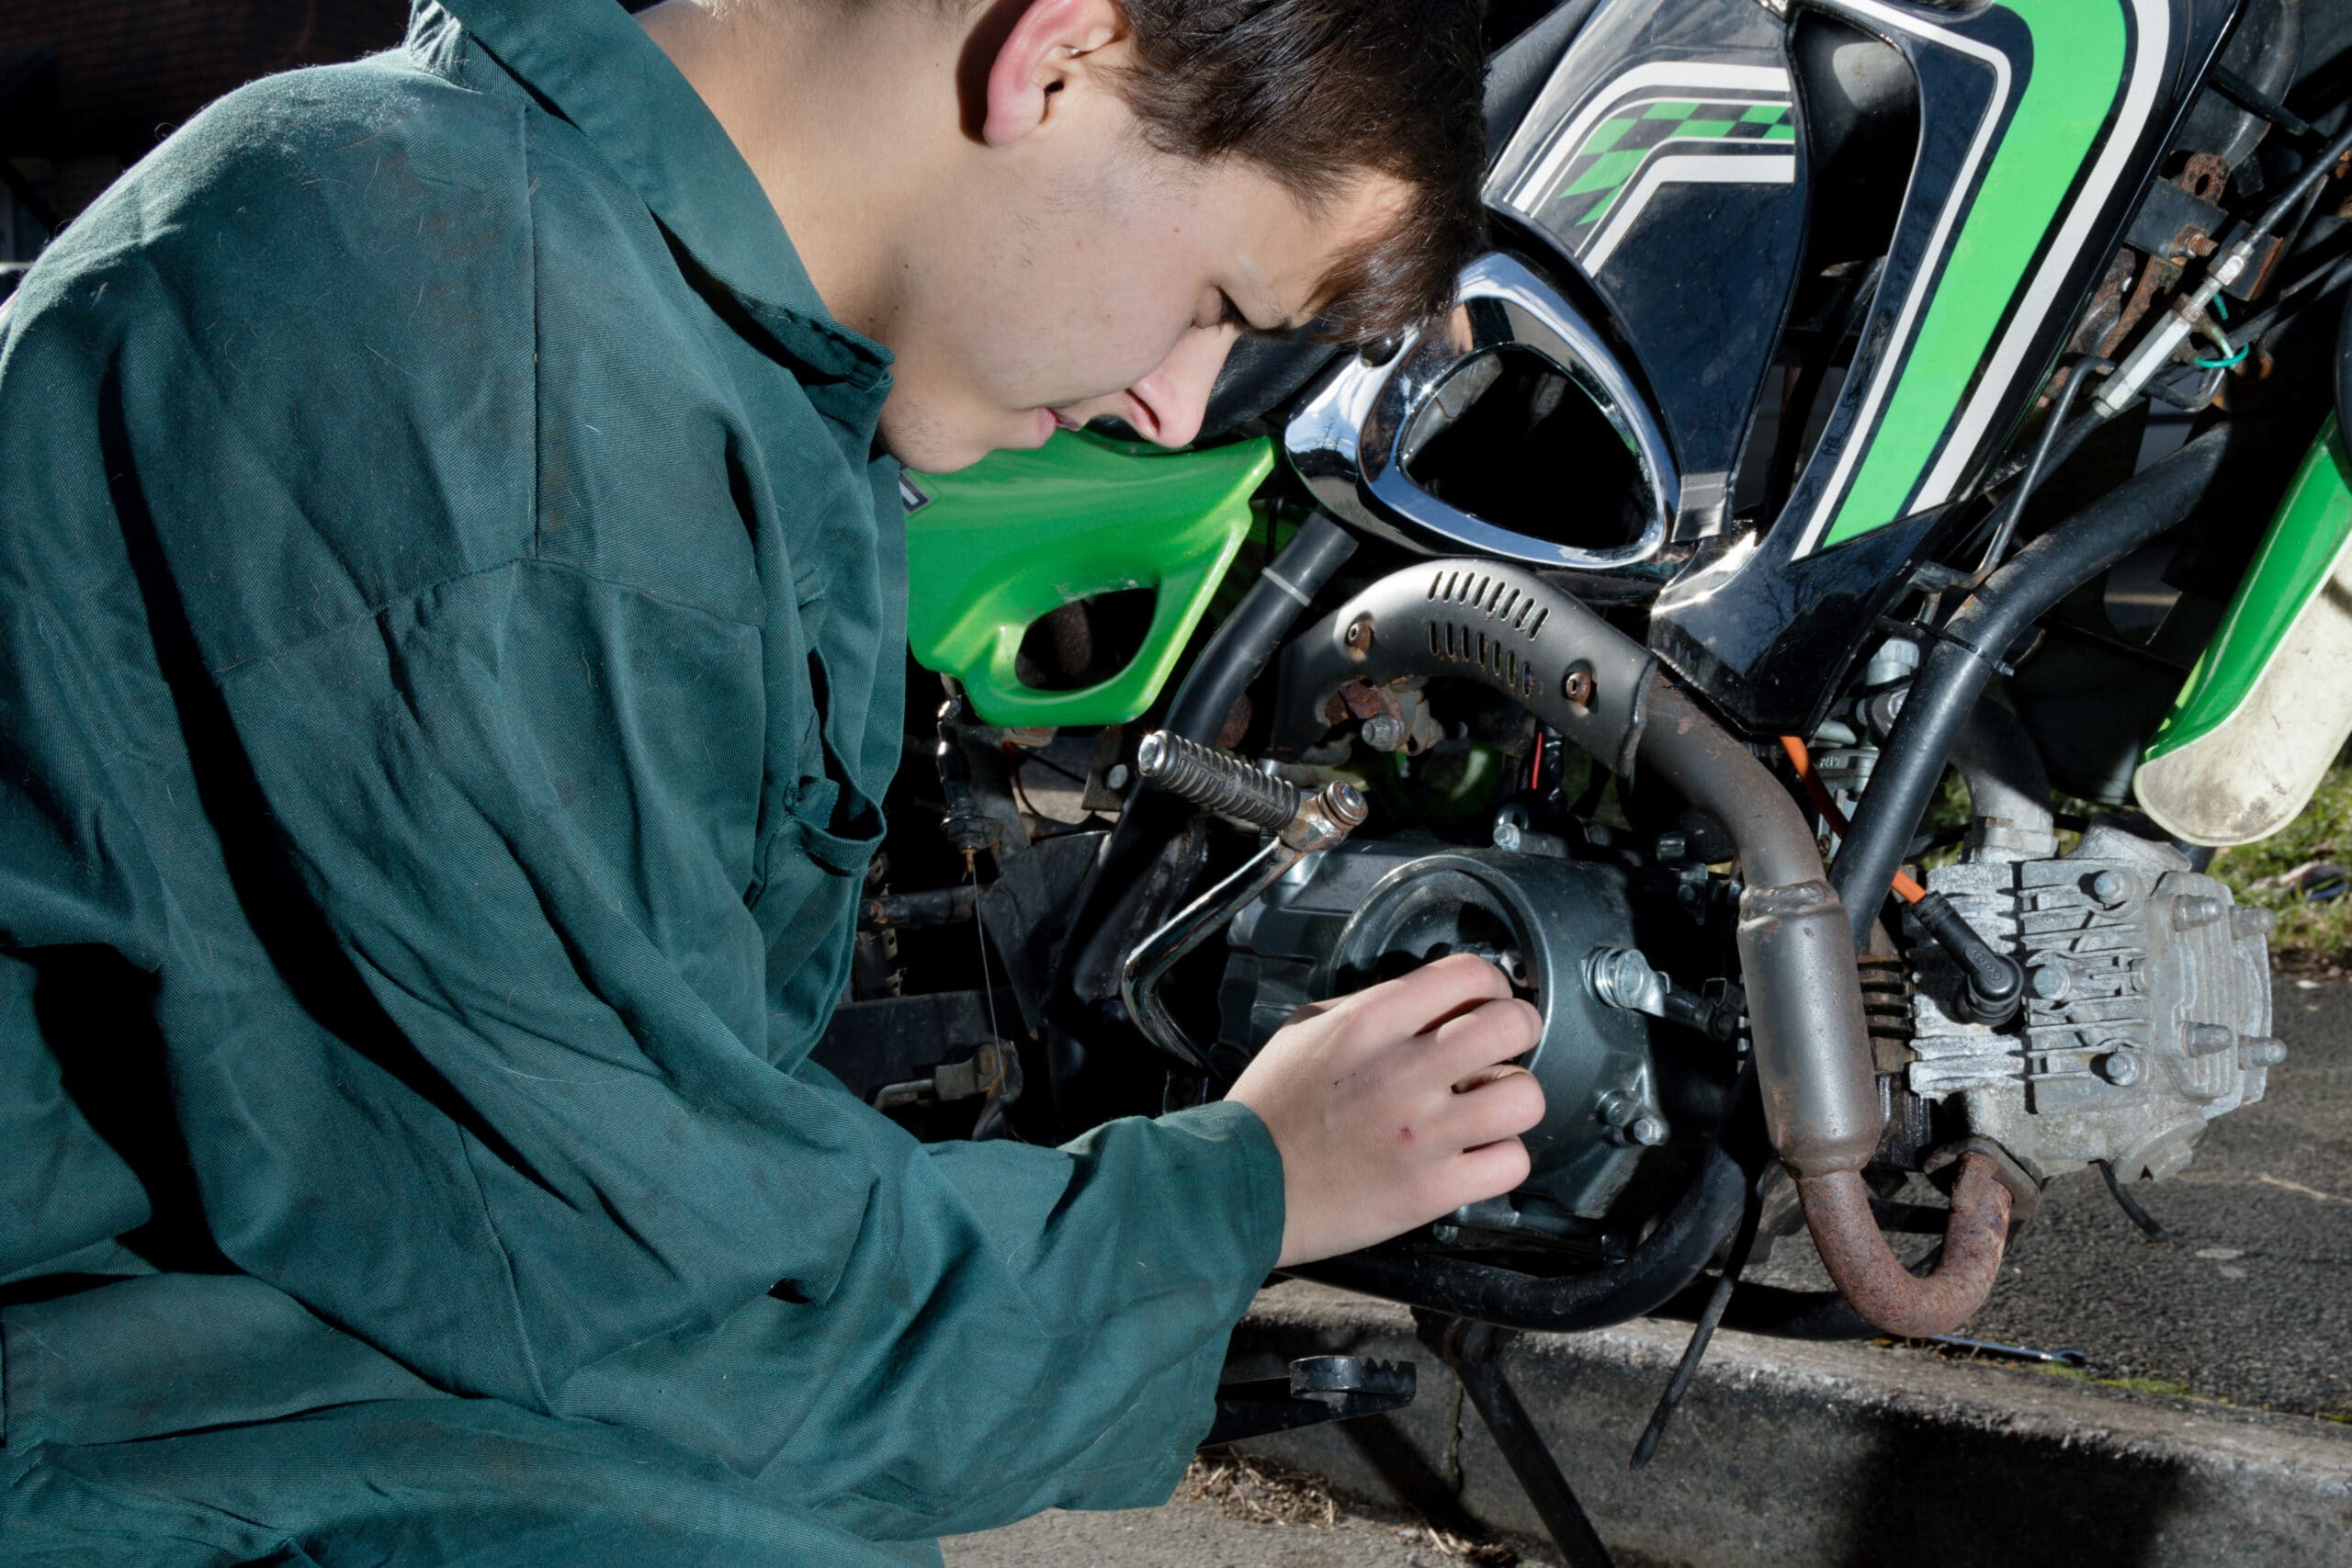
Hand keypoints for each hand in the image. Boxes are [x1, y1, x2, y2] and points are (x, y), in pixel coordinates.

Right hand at [1227, 952, 1544, 1267]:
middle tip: (1502, 1050)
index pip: (1469, 974)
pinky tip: (1474, 1154)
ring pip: (1524, 1098)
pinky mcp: (1432, 1191)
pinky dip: (1500, 1159)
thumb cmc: (1272, 1107)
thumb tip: (1431, 1000)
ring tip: (1487, 1109)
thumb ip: (1372, 1007)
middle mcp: (1403, 1072)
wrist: (1240, 1187)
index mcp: (1371, 1023)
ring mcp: (1423, 1135)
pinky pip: (1511, 1163)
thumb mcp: (1307, 1029)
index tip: (1488, 1003)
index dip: (1492, 986)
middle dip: (1519, 1031)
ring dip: (1512, 1100)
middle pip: (1512, 1026)